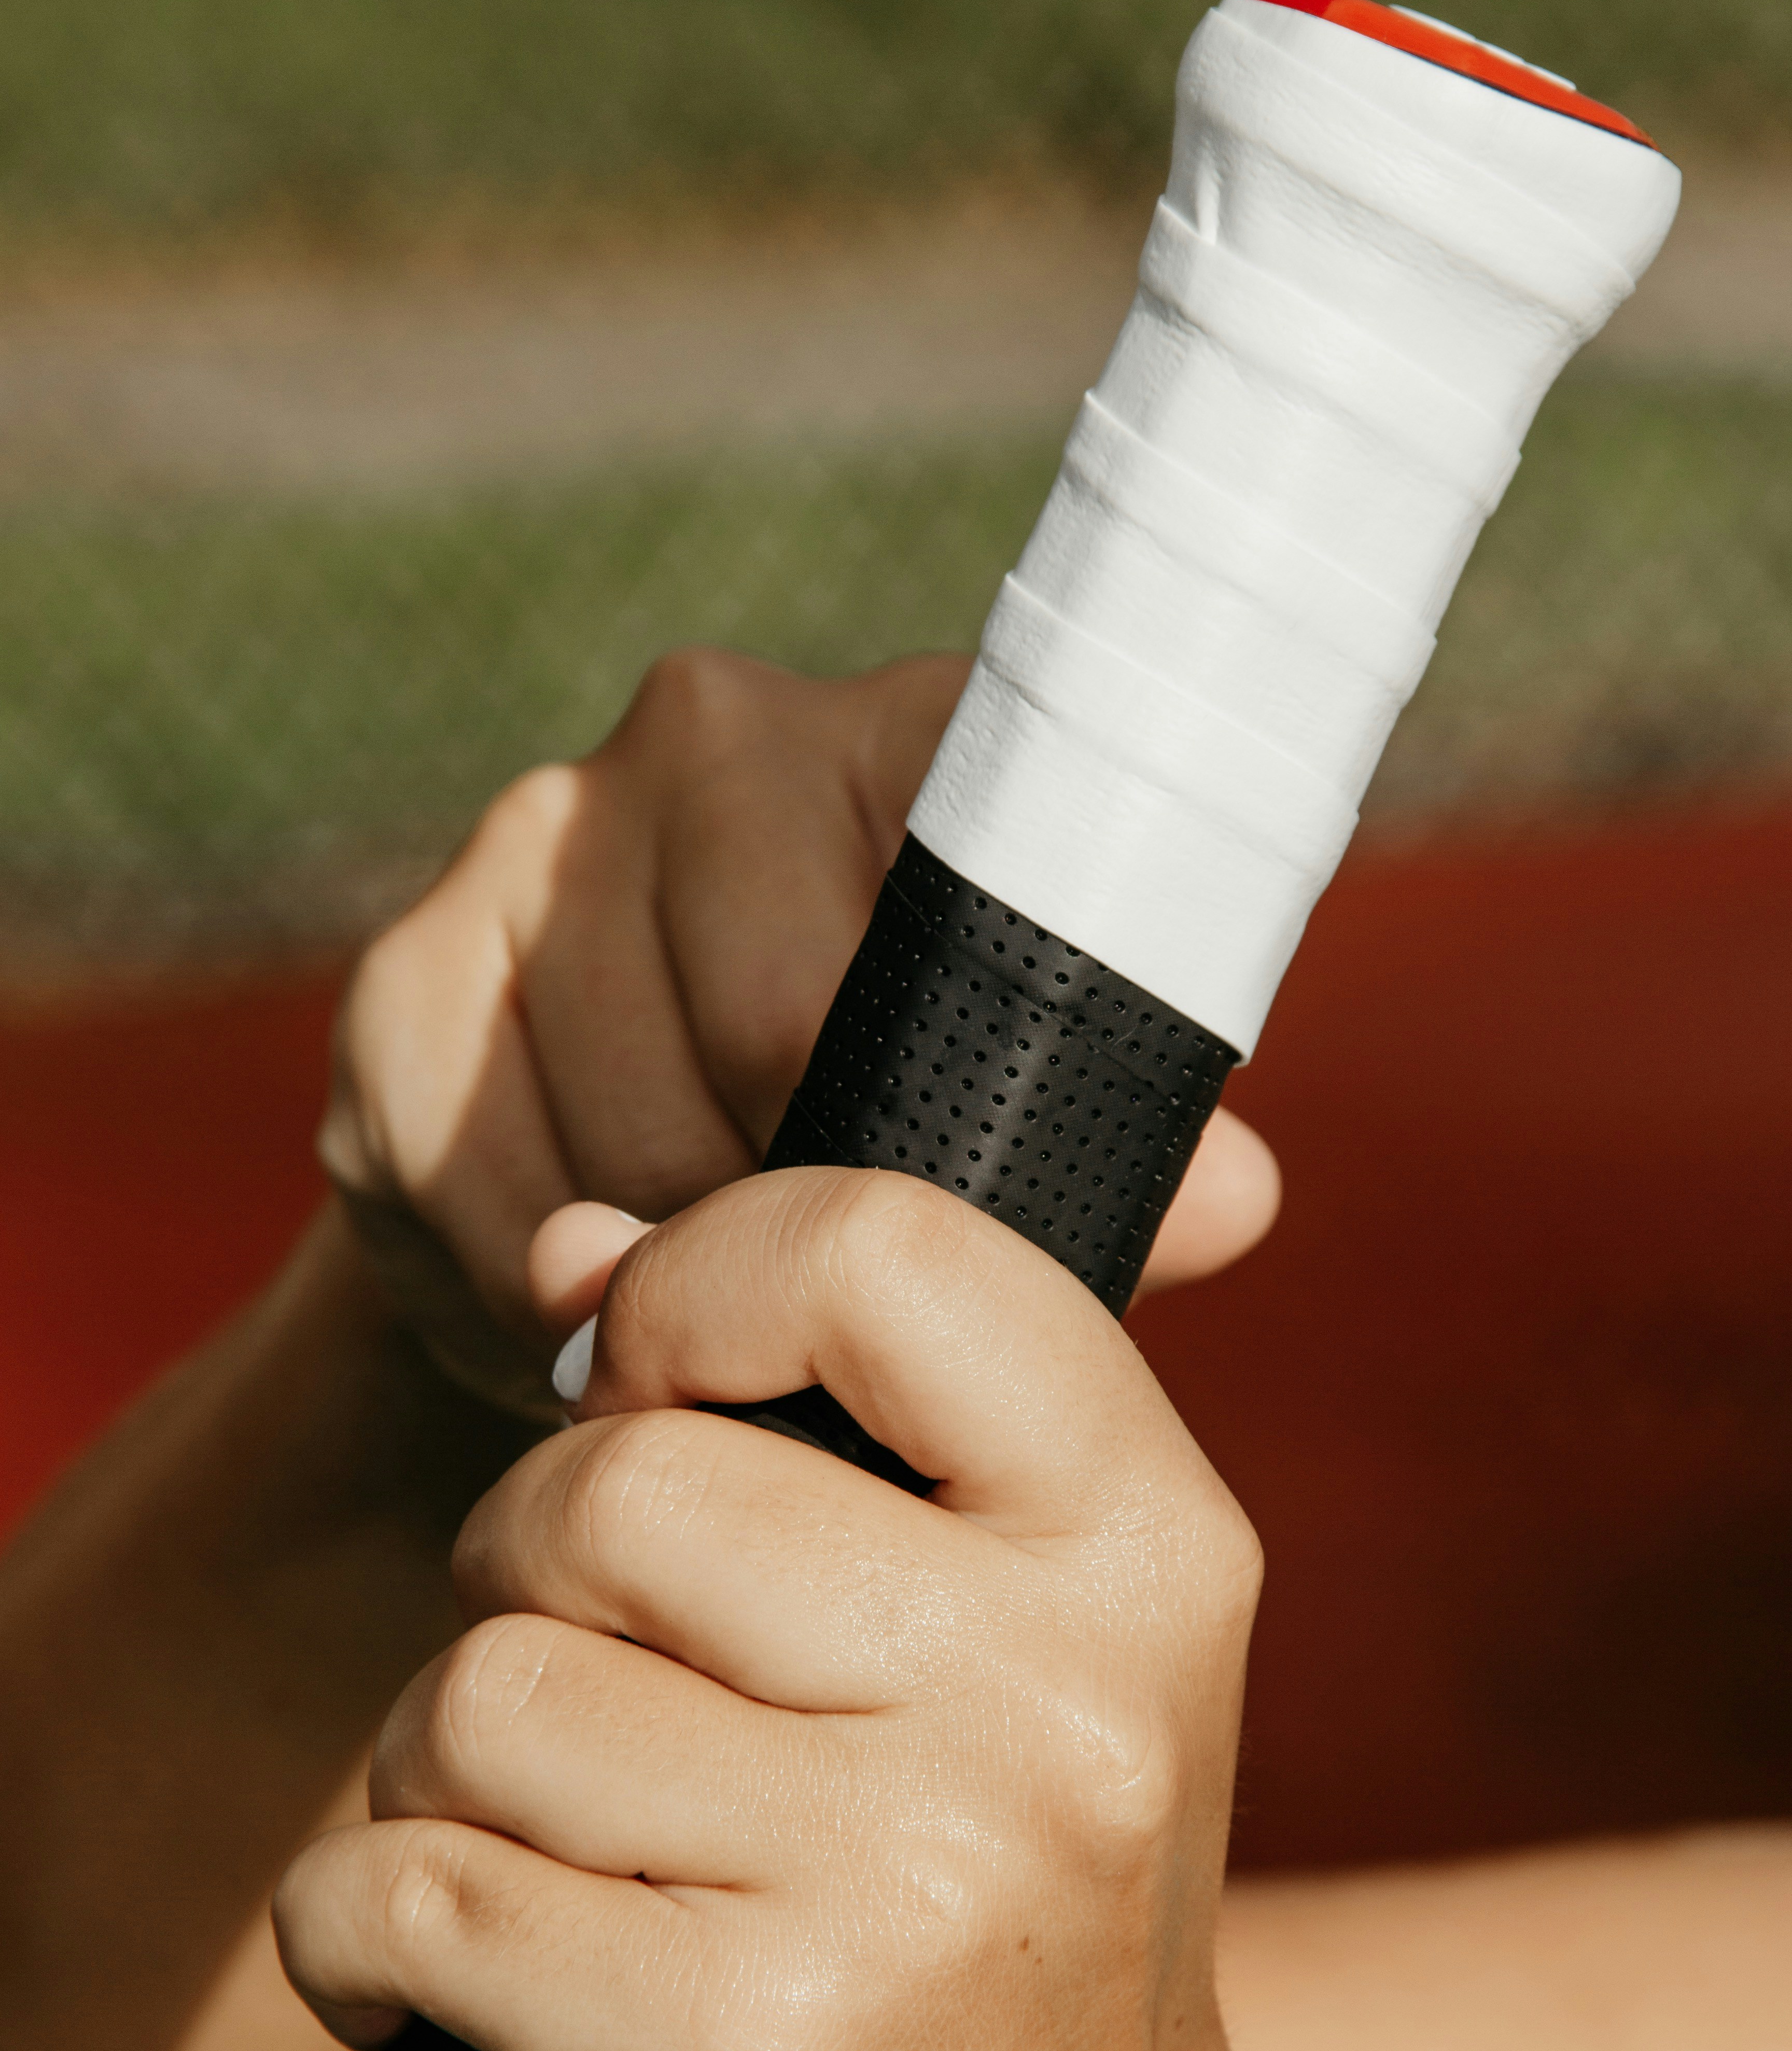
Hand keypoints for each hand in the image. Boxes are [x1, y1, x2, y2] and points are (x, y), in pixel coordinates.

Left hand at [277, 1172, 1555, 2050]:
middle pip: (617, 1482)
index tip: (651, 1384)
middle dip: (532, 1569)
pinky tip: (475, 1981)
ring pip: (485, 1691)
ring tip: (567, 1852)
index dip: (703, 1282)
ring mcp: (909, 1887)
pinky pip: (404, 1890)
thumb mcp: (1024, 1645)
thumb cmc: (1006, 1924)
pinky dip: (371, 1936)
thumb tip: (568, 1245)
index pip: (879, 1249)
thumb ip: (830, 1423)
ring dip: (451, 1774)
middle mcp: (1055, 1704)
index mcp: (1146, 1549)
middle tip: (602, 1685)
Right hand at [318, 649, 1279, 1417]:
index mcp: (907, 738)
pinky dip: (537, 1299)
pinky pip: (481, 1193)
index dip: (956, 1080)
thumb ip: (1114, 1154)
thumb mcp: (1013, 1129)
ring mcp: (534, 839)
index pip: (960, 891)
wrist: (630, 1168)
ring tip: (712, 1317)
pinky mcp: (401, 984)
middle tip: (829, 1314)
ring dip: (675, 1278)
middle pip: (775, 1030)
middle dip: (805, 1213)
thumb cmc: (870, 1127)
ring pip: (626, 1134)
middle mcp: (710, 733)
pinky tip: (592, 1301)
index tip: (960, 1213)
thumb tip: (1235, 1194)